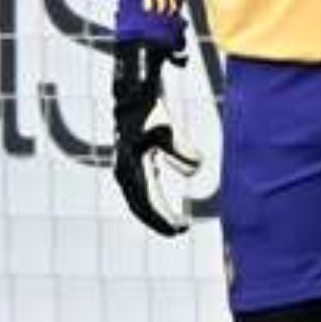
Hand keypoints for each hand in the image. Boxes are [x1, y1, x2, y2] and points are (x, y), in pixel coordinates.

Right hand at [112, 41, 200, 236]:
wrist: (131, 90)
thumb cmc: (149, 109)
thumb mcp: (166, 129)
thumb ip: (181, 150)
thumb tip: (196, 171)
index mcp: (129, 167)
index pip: (147, 202)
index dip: (163, 218)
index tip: (180, 229)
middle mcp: (124, 171)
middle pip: (141, 205)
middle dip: (159, 220)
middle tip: (180, 231)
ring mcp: (126, 166)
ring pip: (140, 199)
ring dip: (156, 213)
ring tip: (175, 223)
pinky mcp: (133, 161)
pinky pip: (142, 189)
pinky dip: (154, 200)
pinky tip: (166, 205)